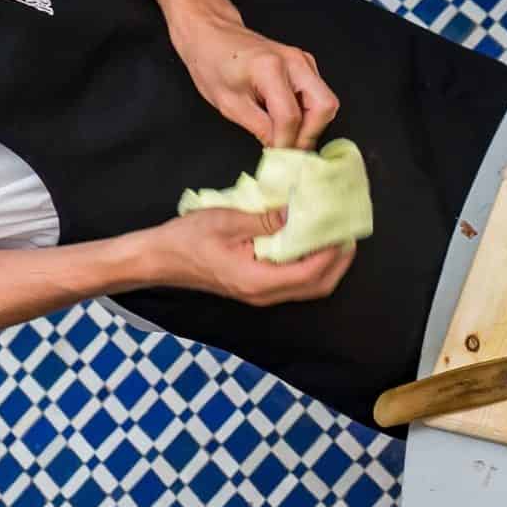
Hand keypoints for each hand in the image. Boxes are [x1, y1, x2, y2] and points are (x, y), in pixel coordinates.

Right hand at [141, 208, 354, 303]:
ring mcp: (260, 294)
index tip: (343, 229)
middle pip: (317, 286)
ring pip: (308, 287)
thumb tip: (297, 212)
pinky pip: (294, 281)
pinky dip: (310, 264)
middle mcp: (264, 294)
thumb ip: (265, 219)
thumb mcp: (228, 221)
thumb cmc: (187, 239)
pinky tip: (310, 241)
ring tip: (334, 234)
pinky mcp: (257, 287)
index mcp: (257, 281)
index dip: (332, 253)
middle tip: (348, 232)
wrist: (158, 259)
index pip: (310, 273)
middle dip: (339, 261)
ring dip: (327, 263)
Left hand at [168, 6, 338, 149]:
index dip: (286, 143)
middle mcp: (295, 62)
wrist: (212, 34)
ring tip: (287, 136)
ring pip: (326, 101)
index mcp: (270, 69)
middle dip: (311, 133)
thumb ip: (260, 128)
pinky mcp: (306, 64)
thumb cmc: (212, 64)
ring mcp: (304, 61)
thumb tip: (280, 151)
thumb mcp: (229, 104)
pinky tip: (287, 120)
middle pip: (324, 106)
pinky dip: (308, 113)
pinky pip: (318, 94)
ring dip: (311, 124)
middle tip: (291, 150)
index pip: (290, 116)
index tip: (279, 160)